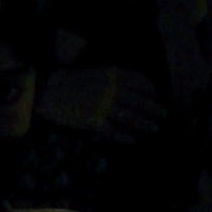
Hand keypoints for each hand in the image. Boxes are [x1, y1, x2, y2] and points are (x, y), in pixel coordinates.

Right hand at [36, 65, 167, 143]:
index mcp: (113, 74)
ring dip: (144, 123)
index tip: (158, 95)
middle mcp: (112, 89)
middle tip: (164, 114)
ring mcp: (103, 106)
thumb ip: (114, 78)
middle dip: (154, 108)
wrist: (47, 90)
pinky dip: (123, 136)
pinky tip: (132, 140)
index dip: (151, 90)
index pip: (140, 81)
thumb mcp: (96, 72)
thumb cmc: (70, 80)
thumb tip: (130, 88)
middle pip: (139, 101)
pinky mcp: (93, 121)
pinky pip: (113, 131)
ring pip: (130, 117)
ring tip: (154, 128)